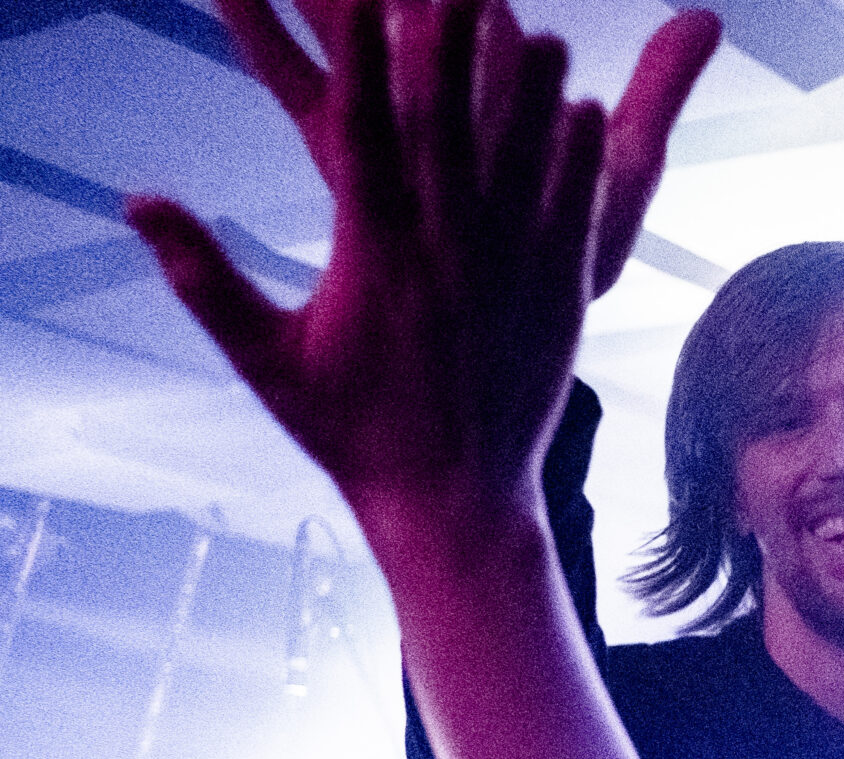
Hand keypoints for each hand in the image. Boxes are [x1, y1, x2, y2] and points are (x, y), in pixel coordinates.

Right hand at [134, 0, 625, 539]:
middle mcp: (446, 260)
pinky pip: (571, 219)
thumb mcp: (266, 360)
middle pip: (449, 135)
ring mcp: (510, 279)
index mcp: (373, 263)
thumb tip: (138, 202)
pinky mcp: (558, 304)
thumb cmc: (352, 432)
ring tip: (533, 25)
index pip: (366, 142)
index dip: (369, 65)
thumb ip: (202, 278)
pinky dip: (577, 163)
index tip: (371, 1)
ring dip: (526, 94)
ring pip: (520, 168)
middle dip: (448, 54)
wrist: (454, 504)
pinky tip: (585, 106)